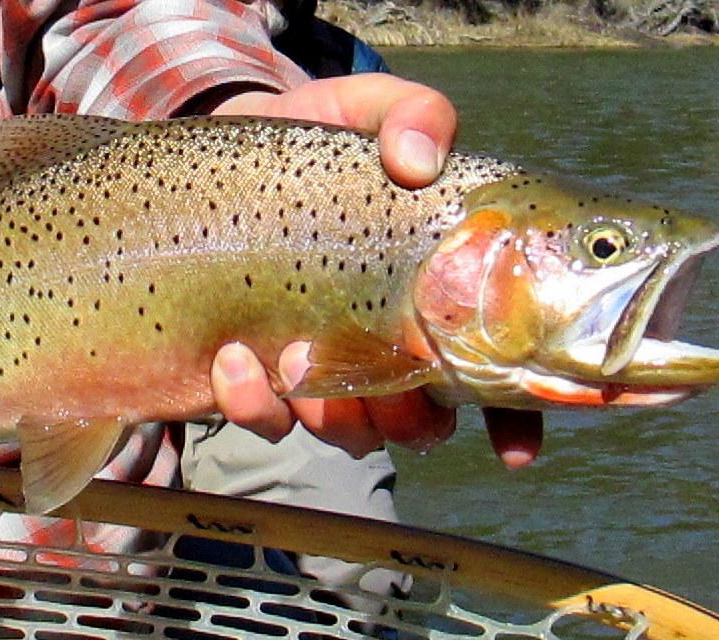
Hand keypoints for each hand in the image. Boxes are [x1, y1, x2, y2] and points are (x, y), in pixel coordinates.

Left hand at [205, 74, 544, 466]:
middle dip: (413, 420)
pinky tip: (233, 356)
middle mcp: (385, 347)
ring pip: (352, 435)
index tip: (515, 449)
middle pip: (426, 421)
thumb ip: (408, 113)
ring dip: (336, 419)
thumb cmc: (301, 146)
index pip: (497, 374)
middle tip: (387, 383)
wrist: (202, 168)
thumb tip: (420, 159)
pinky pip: (264, 421)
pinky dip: (253, 402)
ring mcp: (320, 371)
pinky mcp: (254, 382)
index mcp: (433, 296)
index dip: (516, 417)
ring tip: (296, 356)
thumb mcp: (358, 110)